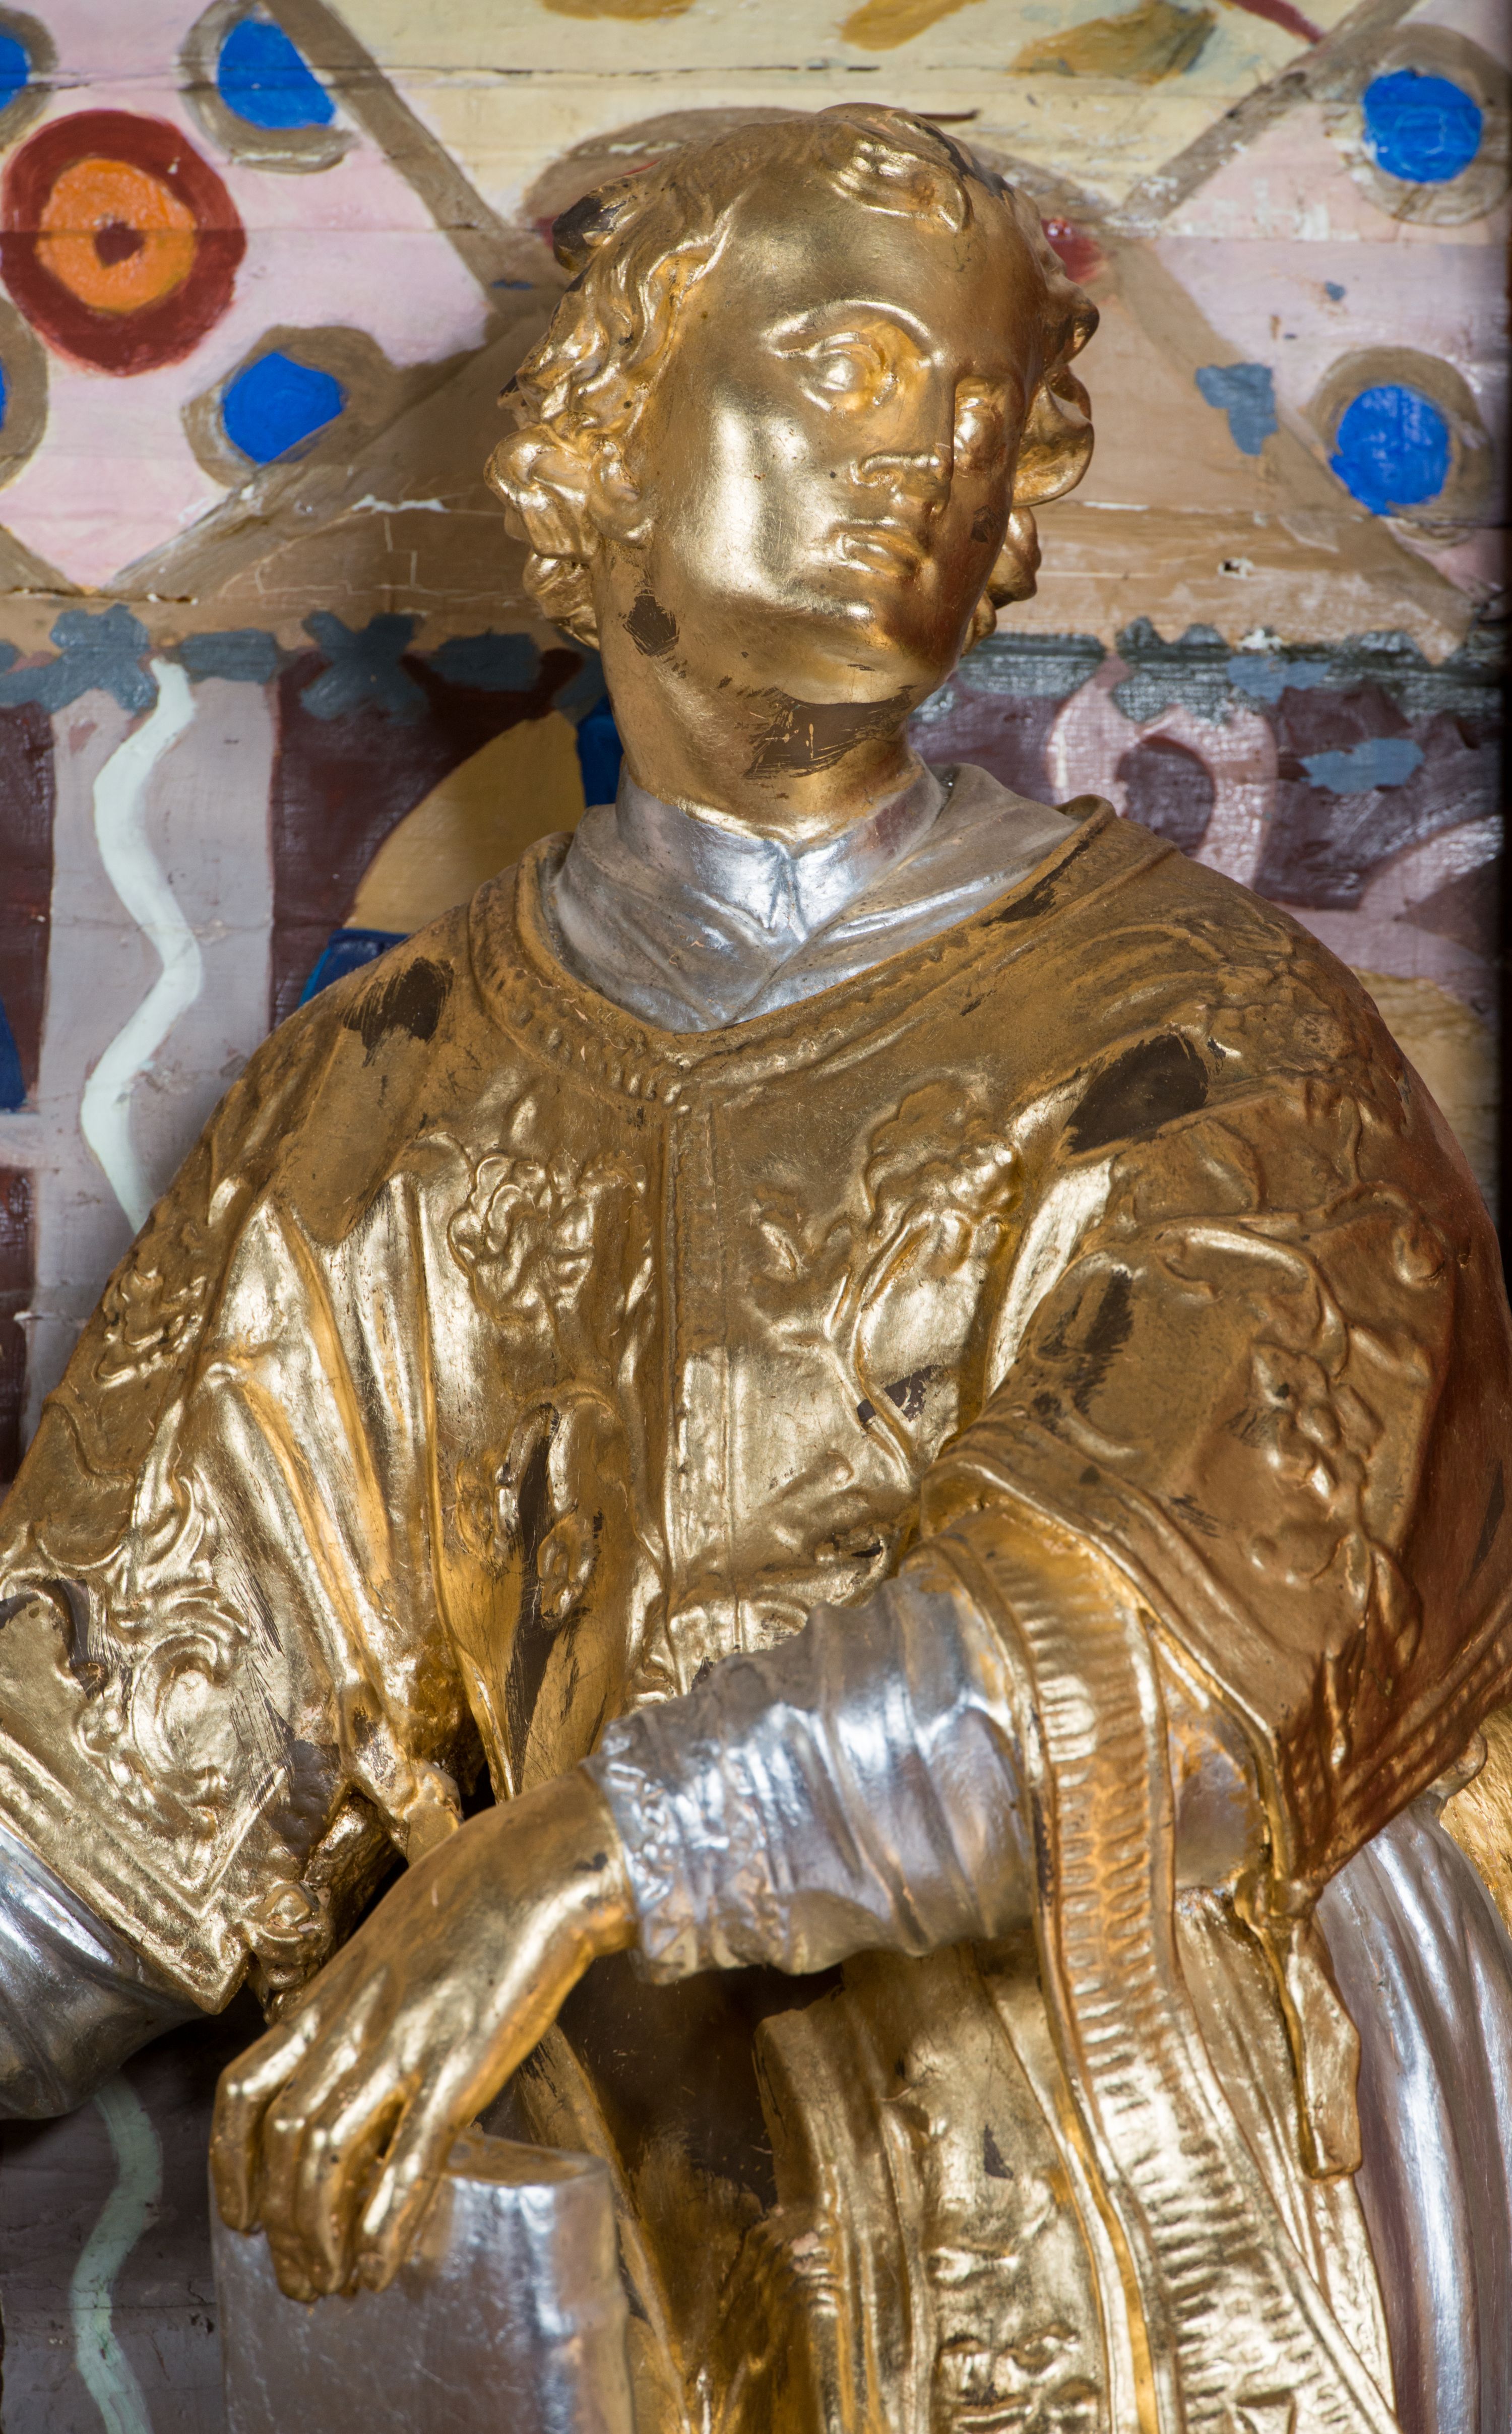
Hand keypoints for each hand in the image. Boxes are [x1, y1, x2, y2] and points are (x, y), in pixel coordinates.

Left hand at [210, 1769, 635, 2299]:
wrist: (538, 1866)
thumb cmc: (475, 1890)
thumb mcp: (391, 1938)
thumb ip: (367, 1996)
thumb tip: (366, 2048)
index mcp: (331, 1995)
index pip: (244, 2090)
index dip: (230, 2165)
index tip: (241, 2213)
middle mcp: (352, 2026)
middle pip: (283, 2142)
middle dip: (280, 2225)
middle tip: (296, 2277)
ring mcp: (403, 2046)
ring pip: (326, 2158)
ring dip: (318, 2236)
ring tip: (330, 2283)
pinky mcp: (459, 2065)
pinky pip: (407, 2160)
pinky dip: (383, 2225)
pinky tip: (378, 2267)